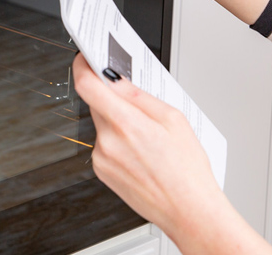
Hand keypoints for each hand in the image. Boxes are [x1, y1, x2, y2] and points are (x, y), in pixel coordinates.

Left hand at [73, 54, 271, 254]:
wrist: (189, 211)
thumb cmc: (187, 171)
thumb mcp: (173, 119)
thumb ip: (139, 95)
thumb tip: (117, 79)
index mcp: (126, 124)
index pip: (87, 85)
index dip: (82, 66)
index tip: (85, 59)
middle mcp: (108, 142)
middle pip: (96, 104)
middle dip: (112, 98)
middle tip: (137, 105)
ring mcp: (102, 159)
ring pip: (102, 125)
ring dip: (117, 122)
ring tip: (147, 139)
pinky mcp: (101, 172)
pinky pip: (103, 144)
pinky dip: (117, 141)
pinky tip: (140, 153)